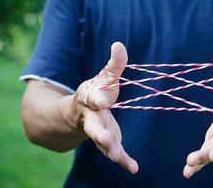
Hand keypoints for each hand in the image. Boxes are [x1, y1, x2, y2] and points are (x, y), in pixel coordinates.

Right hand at [69, 42, 138, 173]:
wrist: (79, 114)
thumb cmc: (96, 93)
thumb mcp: (104, 78)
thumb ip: (113, 65)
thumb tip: (119, 44)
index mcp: (90, 98)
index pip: (92, 98)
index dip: (97, 98)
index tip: (102, 100)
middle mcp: (91, 117)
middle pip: (94, 126)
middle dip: (99, 133)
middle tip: (105, 139)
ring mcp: (99, 132)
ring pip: (102, 142)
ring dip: (110, 149)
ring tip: (117, 156)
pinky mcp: (108, 141)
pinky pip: (115, 152)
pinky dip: (123, 161)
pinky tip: (133, 168)